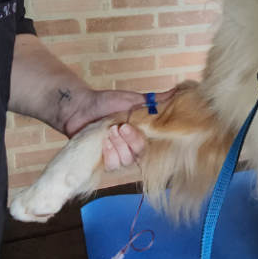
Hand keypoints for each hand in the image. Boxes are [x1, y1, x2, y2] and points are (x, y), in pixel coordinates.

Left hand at [61, 88, 175, 169]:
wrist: (80, 107)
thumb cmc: (106, 102)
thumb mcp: (132, 99)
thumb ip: (154, 101)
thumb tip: (176, 93)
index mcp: (142, 132)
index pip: (153, 143)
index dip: (142, 137)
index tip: (130, 125)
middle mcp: (132, 146)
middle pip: (139, 153)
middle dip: (129, 140)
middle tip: (118, 127)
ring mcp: (119, 154)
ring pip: (127, 161)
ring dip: (118, 146)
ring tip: (110, 131)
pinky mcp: (106, 161)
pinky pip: (114, 166)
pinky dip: (110, 154)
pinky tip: (104, 142)